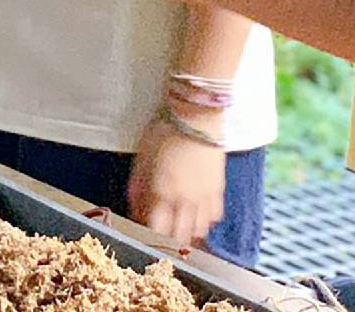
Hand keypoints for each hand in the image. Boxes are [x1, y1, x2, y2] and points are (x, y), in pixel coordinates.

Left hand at [128, 116, 226, 247]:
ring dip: (186, 232)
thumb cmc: (165, 132)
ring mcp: (204, 198)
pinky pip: (214, 217)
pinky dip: (205, 220)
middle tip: (160, 229)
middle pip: (177, 236)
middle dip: (166, 237)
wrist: (197, 117)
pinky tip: (197, 212)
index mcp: (162, 194)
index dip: (146, 231)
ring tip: (178, 225)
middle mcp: (184, 201)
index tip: (141, 227)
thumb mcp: (142, 158)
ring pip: (198, 230)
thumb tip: (135, 206)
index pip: (154, 229)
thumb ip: (138, 187)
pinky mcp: (219, 190)